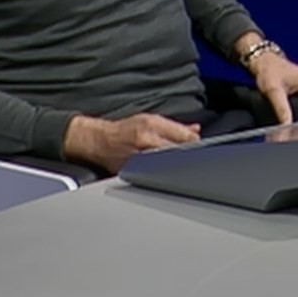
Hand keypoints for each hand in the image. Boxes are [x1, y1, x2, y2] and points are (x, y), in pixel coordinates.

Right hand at [64, 112, 198, 172]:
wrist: (99, 142)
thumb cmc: (124, 130)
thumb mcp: (150, 119)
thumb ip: (175, 127)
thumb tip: (196, 130)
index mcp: (151, 127)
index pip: (183, 137)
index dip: (195, 143)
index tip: (198, 146)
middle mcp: (146, 143)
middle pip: (178, 153)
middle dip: (187, 156)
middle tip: (190, 159)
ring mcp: (140, 160)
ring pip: (168, 167)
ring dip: (176, 167)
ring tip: (176, 167)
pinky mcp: (134, 173)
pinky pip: (155, 176)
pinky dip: (163, 175)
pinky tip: (163, 175)